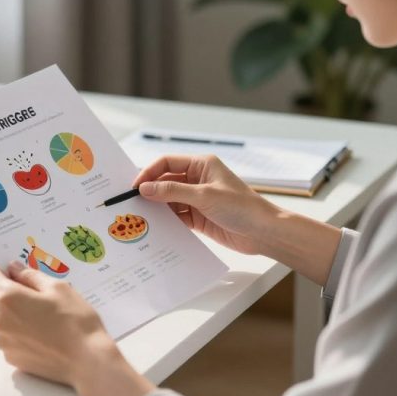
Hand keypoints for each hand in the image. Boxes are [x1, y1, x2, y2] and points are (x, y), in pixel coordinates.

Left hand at [0, 260, 115, 384]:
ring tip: (40, 316)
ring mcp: (2, 342)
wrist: (87, 362)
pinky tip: (41, 333)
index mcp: (7, 298)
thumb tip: (14, 268)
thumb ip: (30, 275)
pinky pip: (7, 336)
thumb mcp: (57, 287)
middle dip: (6, 290)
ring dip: (11, 312)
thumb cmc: (75, 321)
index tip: (12, 269)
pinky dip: (17, 330)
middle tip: (33, 292)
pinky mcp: (10, 358)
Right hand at [132, 154, 277, 255]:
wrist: (264, 233)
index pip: (168, 163)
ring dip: (157, 208)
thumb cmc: (242, 207)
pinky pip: (177, 216)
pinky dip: (167, 221)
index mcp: (202, 165)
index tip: (135, 186)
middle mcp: (198, 179)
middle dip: (150, 191)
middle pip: (166, 181)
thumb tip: (145, 188)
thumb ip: (173, 191)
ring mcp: (198, 199)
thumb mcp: (204, 196)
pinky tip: (156, 228)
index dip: (149, 172)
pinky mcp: (199, 217)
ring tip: (141, 218)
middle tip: (132, 203)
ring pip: (169, 200)